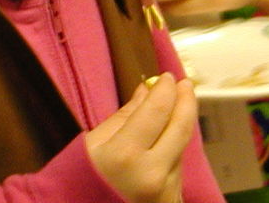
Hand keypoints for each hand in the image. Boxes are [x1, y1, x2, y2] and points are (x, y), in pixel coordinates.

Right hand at [85, 73, 195, 202]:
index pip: (158, 109)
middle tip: (184, 84)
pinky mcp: (173, 199)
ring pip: (181, 146)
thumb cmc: (82, 182)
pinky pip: (178, 165)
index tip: (166, 77)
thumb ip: (125, 115)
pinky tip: (166, 140)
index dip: (165, 88)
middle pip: (181, 126)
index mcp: (125, 156)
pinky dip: (174, 147)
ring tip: (173, 109)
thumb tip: (148, 89)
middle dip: (186, 100)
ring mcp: (165, 190)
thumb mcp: (94, 145)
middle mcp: (152, 173)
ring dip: (179, 124)